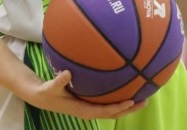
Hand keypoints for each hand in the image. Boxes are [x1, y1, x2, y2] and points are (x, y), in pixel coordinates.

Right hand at [27, 70, 145, 119]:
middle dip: (130, 108)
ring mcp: (90, 107)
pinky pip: (106, 102)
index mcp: (83, 110)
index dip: (118, 107)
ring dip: (127, 105)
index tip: (131, 101)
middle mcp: (89, 111)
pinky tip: (124, 86)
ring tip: (142, 96)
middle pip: (114, 113)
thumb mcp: (50, 87)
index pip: (105, 111)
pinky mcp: (89, 102)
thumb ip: (59, 81)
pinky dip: (117, 97)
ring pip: (112, 109)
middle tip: (145, 101)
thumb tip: (68, 73)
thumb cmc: (46, 92)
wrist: (41, 97)